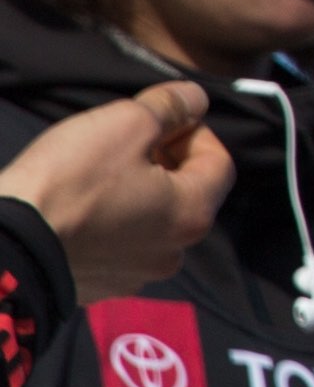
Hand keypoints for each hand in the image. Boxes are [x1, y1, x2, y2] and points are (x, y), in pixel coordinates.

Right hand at [0, 82, 230, 301]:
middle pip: (186, 193)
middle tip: (124, 143)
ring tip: (97, 174)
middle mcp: (175, 253)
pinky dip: (109, 222)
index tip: (159, 120)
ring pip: (152, 221)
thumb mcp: (126, 123)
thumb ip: (171, 106)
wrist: (6, 244)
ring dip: (136, 192)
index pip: (219, 162)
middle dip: (163, 160)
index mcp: (193, 215)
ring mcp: (135, 275)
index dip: (192, 131)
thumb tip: (196, 100)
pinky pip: (118, 245)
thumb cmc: (70, 180)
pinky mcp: (98, 286)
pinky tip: (79, 208)